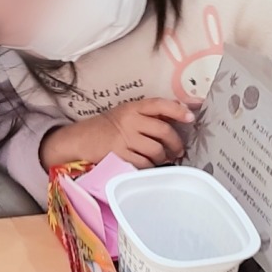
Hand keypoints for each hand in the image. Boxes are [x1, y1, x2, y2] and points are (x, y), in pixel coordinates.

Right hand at [40, 98, 193, 168]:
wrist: (81, 139)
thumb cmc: (108, 126)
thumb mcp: (126, 113)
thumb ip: (148, 114)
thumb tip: (177, 113)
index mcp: (133, 107)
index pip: (160, 105)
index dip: (178, 110)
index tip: (190, 117)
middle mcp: (130, 120)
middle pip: (163, 131)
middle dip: (176, 143)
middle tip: (179, 149)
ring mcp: (125, 138)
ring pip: (156, 150)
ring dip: (164, 157)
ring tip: (164, 158)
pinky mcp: (120, 155)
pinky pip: (144, 163)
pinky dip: (150, 166)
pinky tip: (150, 165)